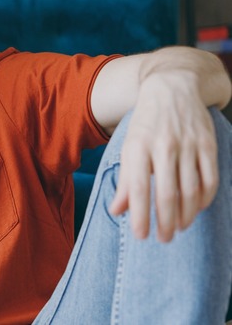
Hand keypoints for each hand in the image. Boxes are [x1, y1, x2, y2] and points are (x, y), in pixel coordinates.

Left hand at [109, 74, 218, 241]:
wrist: (172, 87)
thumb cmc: (145, 124)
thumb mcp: (128, 147)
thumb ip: (125, 180)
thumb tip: (117, 211)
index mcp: (137, 147)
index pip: (139, 188)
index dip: (140, 215)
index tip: (142, 236)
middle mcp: (162, 146)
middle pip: (167, 194)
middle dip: (166, 222)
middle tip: (164, 239)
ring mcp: (187, 145)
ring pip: (191, 190)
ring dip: (186, 215)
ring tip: (179, 228)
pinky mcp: (208, 144)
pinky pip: (210, 178)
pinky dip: (205, 199)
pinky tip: (197, 209)